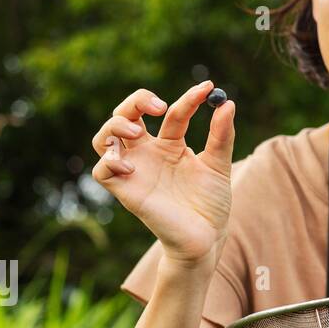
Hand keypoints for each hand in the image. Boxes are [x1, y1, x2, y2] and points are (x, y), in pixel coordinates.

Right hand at [90, 82, 236, 263]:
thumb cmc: (210, 204)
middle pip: (124, 115)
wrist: (206, 237)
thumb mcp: (219, 164)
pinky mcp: (126, 191)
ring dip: (114, 126)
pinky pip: (102, 171)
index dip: (188, 98)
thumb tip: (226, 102)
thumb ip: (221, 135)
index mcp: (169, 145)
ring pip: (103, 138)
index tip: (206, 90)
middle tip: (159, 107)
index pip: (170, 112)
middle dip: (135, 101)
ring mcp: (134, 171)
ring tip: (136, 131)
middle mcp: (147, 154)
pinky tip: (132, 166)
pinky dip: (110, 162)